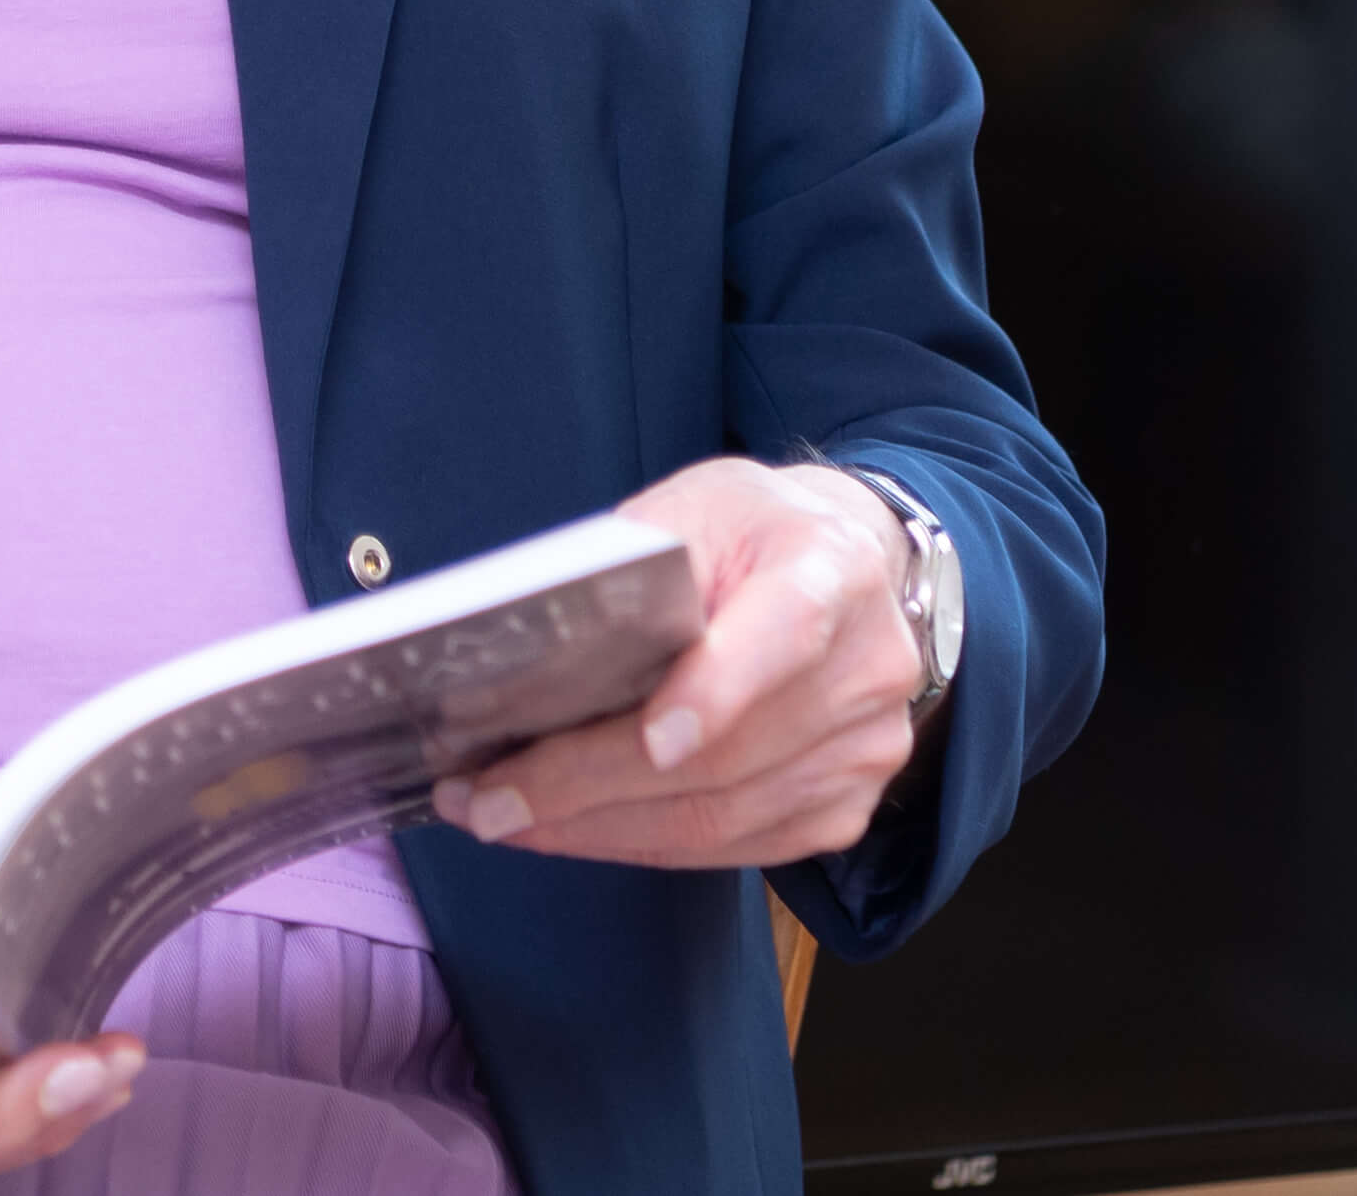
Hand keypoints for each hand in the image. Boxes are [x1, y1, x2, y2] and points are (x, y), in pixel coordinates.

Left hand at [437, 456, 920, 867]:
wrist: (842, 563)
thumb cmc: (747, 533)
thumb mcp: (690, 508)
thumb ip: (633, 568)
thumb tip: (532, 652)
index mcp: (832, 566)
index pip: (785, 634)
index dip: (718, 693)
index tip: (650, 740)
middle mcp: (868, 666)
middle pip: (728, 753)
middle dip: (592, 783)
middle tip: (489, 799)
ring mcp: (866, 749)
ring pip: (721, 818)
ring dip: (597, 828)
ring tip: (504, 817)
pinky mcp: (845, 807)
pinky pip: (732, 849)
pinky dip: (639, 844)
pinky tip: (571, 829)